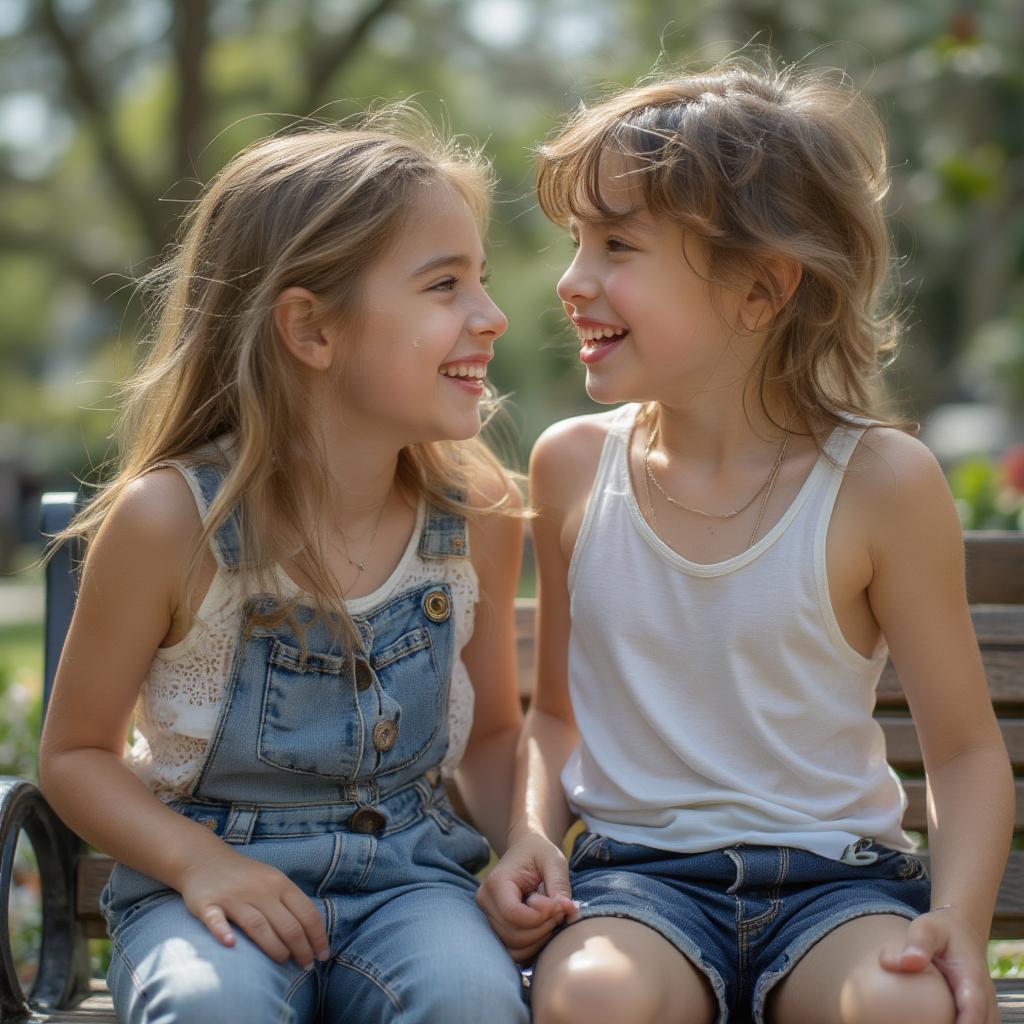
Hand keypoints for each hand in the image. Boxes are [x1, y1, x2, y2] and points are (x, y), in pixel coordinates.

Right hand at [177, 846, 330, 968]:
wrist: (205, 859)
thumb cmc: (246, 877)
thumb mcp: (273, 880)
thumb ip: (290, 902)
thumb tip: (313, 935)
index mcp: (279, 883)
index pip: (306, 912)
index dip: (318, 936)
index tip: (323, 955)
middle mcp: (259, 889)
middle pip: (286, 923)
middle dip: (301, 948)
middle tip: (306, 966)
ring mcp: (233, 896)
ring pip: (258, 925)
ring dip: (274, 947)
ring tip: (284, 961)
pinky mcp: (207, 904)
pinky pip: (215, 919)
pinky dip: (222, 931)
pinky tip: (230, 944)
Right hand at [476, 833, 577, 961]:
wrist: (526, 850)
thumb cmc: (539, 853)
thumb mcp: (554, 860)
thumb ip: (560, 884)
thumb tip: (569, 910)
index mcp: (497, 882)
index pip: (513, 914)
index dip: (540, 916)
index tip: (559, 903)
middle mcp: (486, 902)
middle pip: (514, 935)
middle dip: (543, 928)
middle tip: (561, 910)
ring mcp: (489, 919)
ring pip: (514, 948)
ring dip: (540, 940)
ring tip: (553, 918)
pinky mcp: (498, 930)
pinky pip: (515, 953)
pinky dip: (534, 947)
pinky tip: (545, 928)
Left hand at [879, 906, 996, 1023]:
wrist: (961, 929)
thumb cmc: (940, 930)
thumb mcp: (926, 929)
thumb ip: (917, 944)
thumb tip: (905, 962)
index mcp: (972, 977)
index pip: (974, 1009)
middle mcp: (985, 994)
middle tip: (929, 1021)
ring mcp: (986, 1004)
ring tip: (932, 1020)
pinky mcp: (981, 1009)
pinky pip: (980, 1023)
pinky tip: (939, 1020)